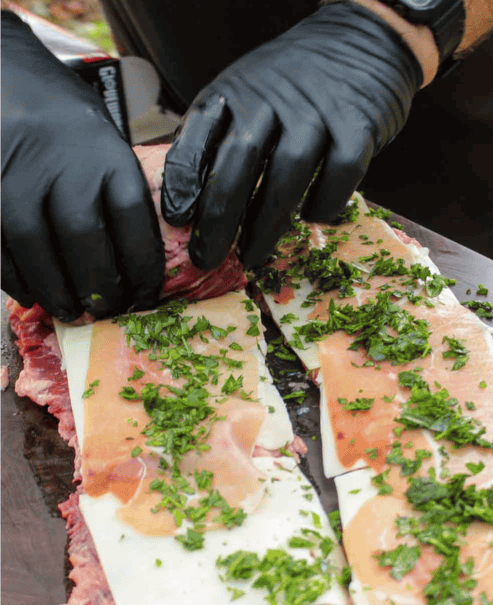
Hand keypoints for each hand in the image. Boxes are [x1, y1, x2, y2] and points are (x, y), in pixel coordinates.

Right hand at [1, 12, 162, 319]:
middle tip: (109, 311)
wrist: (6, 75)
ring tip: (72, 313)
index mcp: (108, 157)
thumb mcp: (110, 145)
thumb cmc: (70, 123)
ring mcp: (17, 177)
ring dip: (57, 291)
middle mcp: (63, 166)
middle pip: (85, 241)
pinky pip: (0, 246)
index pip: (134, 223)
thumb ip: (123, 195)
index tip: (149, 296)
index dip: (144, 269)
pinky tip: (33, 295)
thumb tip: (145, 264)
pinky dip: (17, 278)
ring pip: (37, 249)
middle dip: (101, 288)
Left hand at [160, 1, 421, 270]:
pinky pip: (340, 175)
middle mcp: (273, 99)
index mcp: (237, 90)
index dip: (184, 180)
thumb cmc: (300, 80)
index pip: (199, 134)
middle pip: (240, 163)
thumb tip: (190, 194)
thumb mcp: (251, 90)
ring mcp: (318, 112)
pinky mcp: (358, 127)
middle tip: (206, 256)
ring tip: (251, 255)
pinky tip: (313, 218)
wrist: (365, 42)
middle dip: (219, 217)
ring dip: (266, 222)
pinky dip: (325, 202)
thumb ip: (225, 130)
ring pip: (287, 174)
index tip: (176, 220)